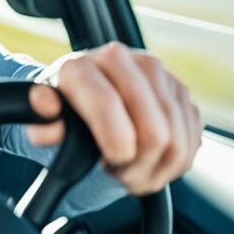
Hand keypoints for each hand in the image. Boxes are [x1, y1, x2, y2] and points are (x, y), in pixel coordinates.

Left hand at [27, 42, 202, 195]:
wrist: (87, 98)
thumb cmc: (65, 113)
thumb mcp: (44, 121)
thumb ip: (42, 121)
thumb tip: (46, 108)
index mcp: (86, 65)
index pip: (108, 106)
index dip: (113, 147)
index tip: (109, 165)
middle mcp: (128, 61)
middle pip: (154, 131)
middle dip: (137, 165)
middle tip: (117, 172)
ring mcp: (160, 75)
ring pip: (178, 142)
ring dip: (155, 169)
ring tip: (130, 170)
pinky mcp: (181, 93)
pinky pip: (191, 142)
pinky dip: (172, 164)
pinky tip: (148, 162)